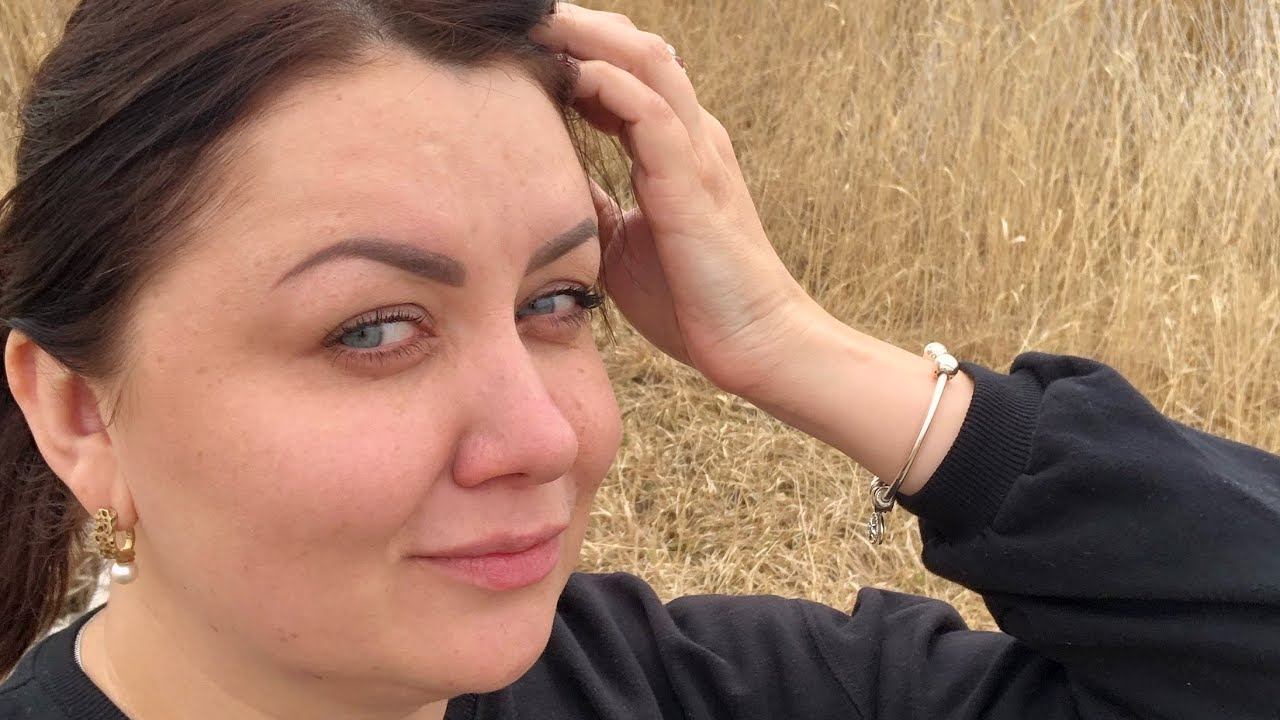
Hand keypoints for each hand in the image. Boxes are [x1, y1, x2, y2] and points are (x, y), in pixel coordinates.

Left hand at [531, 3, 825, 395]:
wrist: (756, 346)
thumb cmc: (695, 304)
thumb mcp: (624, 246)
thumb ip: (598, 206)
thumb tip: (555, 186)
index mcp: (676, 151)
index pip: (627, 76)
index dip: (579, 51)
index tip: (525, 46)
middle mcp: (691, 138)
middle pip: (636, 50)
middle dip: (580, 27)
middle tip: (524, 18)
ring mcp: (697, 155)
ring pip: (648, 64)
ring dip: (590, 38)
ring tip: (539, 23)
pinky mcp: (695, 183)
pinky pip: (654, 115)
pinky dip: (612, 86)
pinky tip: (573, 74)